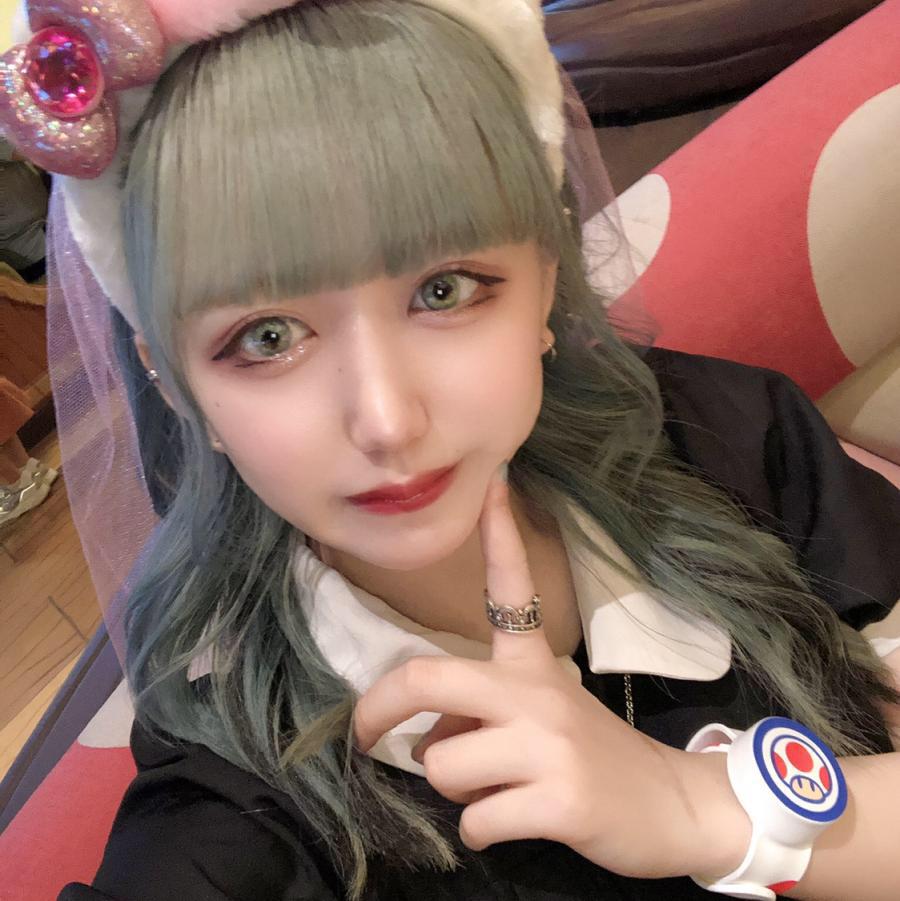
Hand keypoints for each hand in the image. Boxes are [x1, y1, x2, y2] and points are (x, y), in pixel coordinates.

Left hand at [353, 466, 748, 878]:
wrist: (669, 806)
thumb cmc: (593, 756)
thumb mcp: (542, 716)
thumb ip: (482, 712)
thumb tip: (422, 737)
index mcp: (533, 664)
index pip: (512, 588)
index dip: (500, 534)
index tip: (491, 484)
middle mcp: (537, 692)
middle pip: (430, 678)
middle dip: (379, 709)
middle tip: (364, 735)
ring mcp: (549, 744)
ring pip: (443, 765)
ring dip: (455, 790)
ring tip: (497, 791)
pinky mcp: (560, 798)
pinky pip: (475, 822)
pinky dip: (480, 832)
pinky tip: (515, 822)